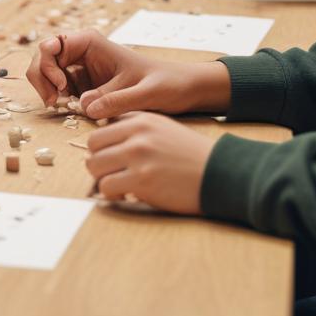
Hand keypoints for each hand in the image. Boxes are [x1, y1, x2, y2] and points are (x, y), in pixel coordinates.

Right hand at [26, 29, 230, 118]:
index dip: (50, 64)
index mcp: (92, 42)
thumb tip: (85, 107)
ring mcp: (80, 68)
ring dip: (45, 88)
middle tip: (54, 101)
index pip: (53, 44)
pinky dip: (55, 97)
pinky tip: (67, 108)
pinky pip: (58, 87)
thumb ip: (116, 99)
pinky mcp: (83, 85)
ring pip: (46, 72)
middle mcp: (81, 51)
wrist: (182, 90)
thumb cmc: (166, 83)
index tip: (64, 86)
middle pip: (43, 57)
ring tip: (58, 105)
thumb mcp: (145, 93)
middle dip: (41, 77)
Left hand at [87, 113, 214, 212]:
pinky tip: (128, 195)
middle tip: (113, 173)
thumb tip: (104, 137)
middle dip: (99, 163)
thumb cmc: (191, 154)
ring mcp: (138, 157)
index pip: (100, 131)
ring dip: (104, 179)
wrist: (222, 173)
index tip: (111, 159)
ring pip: (95, 167)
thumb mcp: (163, 127)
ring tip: (120, 185)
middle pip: (93, 147)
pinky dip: (113, 194)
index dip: (101, 148)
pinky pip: (107, 187)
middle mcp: (137, 135)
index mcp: (141, 120)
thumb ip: (134, 127)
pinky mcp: (142, 180)